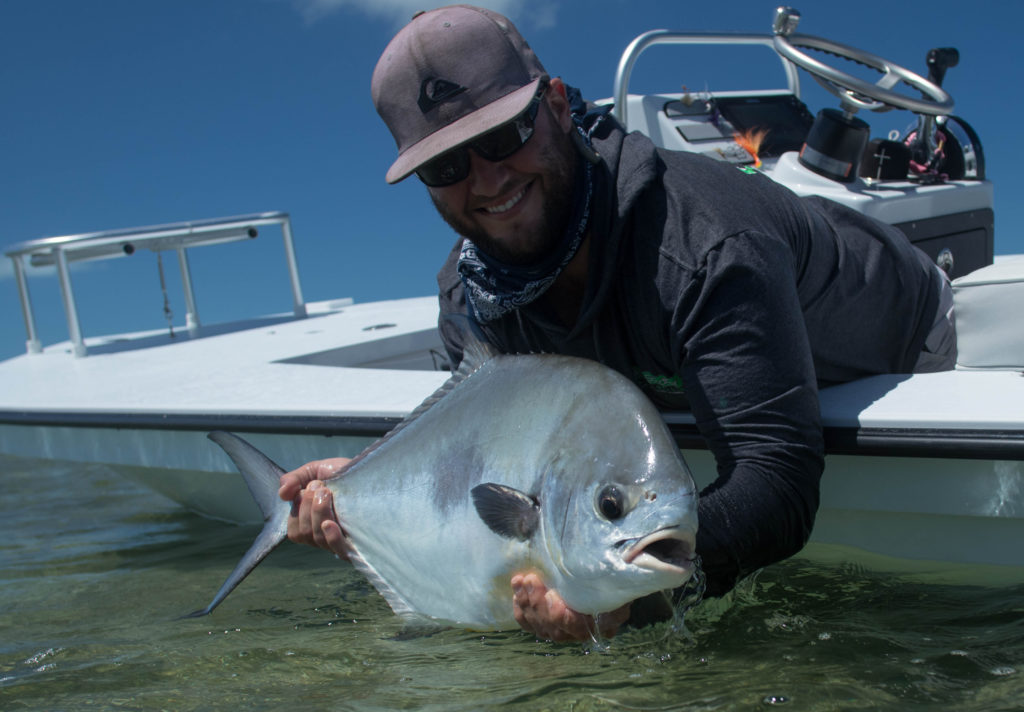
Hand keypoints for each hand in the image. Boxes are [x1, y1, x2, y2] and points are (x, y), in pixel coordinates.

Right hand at [278, 458, 350, 558]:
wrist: (374, 471)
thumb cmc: (345, 474)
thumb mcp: (315, 471)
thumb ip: (294, 480)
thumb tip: (282, 494)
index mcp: (314, 524)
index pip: (296, 531)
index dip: (297, 510)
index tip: (309, 487)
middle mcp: (327, 536)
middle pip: (305, 534)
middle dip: (307, 506)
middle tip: (321, 487)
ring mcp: (343, 540)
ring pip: (318, 538)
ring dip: (318, 512)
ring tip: (328, 492)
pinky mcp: (358, 542)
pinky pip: (339, 550)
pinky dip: (331, 537)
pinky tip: (330, 524)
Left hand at [511, 572, 630, 641]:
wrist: (607, 573)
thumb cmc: (613, 573)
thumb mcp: (617, 574)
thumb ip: (613, 577)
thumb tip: (614, 567)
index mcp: (602, 623)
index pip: (577, 628)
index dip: (561, 616)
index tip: (552, 595)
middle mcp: (581, 632)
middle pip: (554, 628)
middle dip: (538, 604)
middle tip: (530, 579)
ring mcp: (563, 630)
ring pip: (540, 626)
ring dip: (527, 604)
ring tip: (520, 581)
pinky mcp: (549, 624)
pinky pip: (531, 625)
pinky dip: (521, 611)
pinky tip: (517, 593)